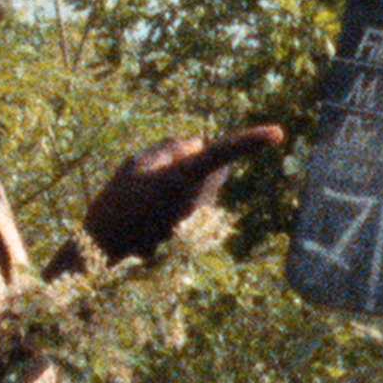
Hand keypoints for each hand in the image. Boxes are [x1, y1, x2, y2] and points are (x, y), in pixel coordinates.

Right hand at [84, 123, 284, 264]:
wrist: (104, 249)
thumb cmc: (116, 201)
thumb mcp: (136, 163)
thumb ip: (170, 148)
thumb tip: (200, 144)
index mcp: (180, 178)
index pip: (221, 154)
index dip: (250, 141)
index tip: (278, 133)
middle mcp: (196, 199)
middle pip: (215, 164)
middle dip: (200, 157)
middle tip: (159, 167)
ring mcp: (197, 217)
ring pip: (206, 182)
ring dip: (188, 178)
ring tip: (149, 195)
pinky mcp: (195, 229)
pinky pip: (197, 200)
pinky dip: (182, 196)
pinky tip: (154, 210)